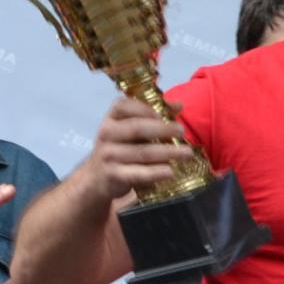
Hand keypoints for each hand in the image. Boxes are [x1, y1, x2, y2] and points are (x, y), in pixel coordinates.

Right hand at [82, 97, 197, 205]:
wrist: (96, 178)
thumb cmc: (120, 149)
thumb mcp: (130, 130)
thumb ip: (153, 117)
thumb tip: (178, 105)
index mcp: (111, 118)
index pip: (124, 106)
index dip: (146, 108)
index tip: (164, 114)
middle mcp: (107, 133)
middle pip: (137, 128)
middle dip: (162, 129)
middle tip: (182, 131)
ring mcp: (108, 155)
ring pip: (141, 152)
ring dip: (167, 152)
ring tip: (186, 153)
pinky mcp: (113, 175)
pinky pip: (138, 173)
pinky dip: (156, 173)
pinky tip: (171, 172)